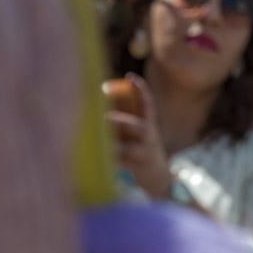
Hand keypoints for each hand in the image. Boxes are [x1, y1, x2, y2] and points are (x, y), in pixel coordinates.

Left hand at [106, 73, 173, 198]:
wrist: (158, 175)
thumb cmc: (141, 146)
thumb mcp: (140, 130)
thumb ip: (123, 116)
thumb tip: (97, 97)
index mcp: (149, 124)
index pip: (147, 105)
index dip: (141, 91)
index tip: (131, 78)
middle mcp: (148, 137)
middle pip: (137, 127)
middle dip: (120, 122)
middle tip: (104, 117)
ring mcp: (143, 153)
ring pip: (128, 148)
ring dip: (112, 145)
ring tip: (97, 141)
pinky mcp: (136, 167)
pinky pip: (120, 163)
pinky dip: (107, 161)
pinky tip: (93, 158)